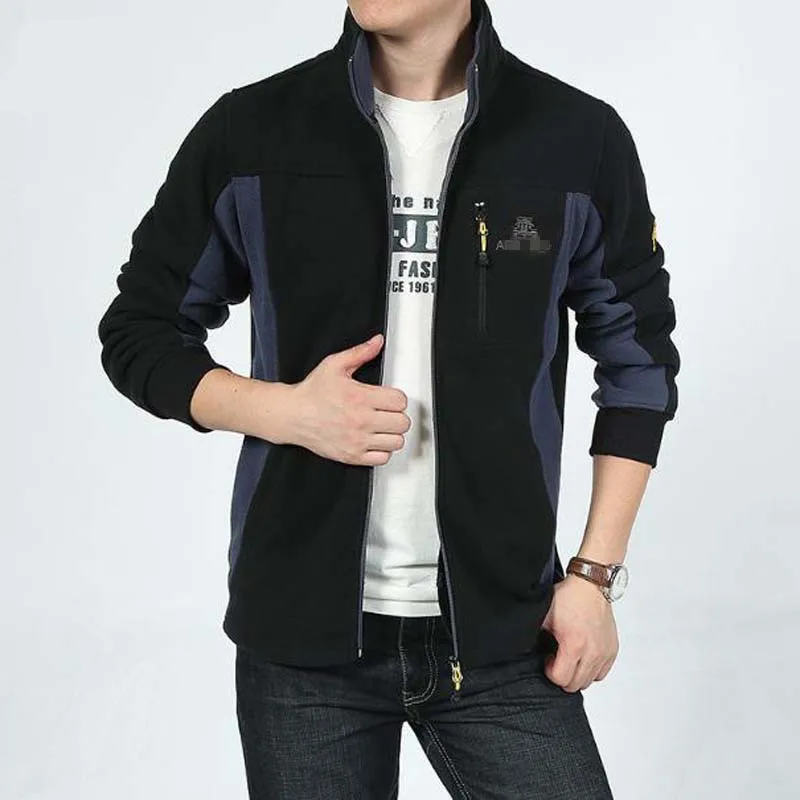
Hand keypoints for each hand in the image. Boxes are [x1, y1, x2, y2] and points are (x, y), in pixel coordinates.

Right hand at [289, 333, 411, 465]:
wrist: (292, 415)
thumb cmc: (311, 393)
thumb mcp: (334, 365)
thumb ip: (360, 353)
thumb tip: (377, 342)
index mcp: (359, 398)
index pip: (400, 401)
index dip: (397, 398)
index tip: (389, 398)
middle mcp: (360, 421)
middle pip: (402, 423)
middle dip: (397, 415)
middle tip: (387, 412)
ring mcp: (357, 441)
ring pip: (396, 442)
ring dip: (392, 433)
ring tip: (382, 426)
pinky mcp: (352, 456)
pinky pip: (383, 458)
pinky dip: (382, 450)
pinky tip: (374, 440)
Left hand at [540, 574, 618, 691]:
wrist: (591, 586)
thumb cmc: (568, 598)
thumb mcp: (544, 616)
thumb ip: (534, 636)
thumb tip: (523, 650)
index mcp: (574, 644)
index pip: (561, 679)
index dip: (550, 672)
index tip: (548, 660)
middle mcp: (592, 651)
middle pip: (576, 685)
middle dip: (563, 676)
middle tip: (557, 659)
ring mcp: (604, 651)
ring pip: (590, 681)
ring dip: (577, 674)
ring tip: (570, 656)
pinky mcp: (612, 649)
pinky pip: (601, 672)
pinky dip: (592, 669)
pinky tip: (583, 655)